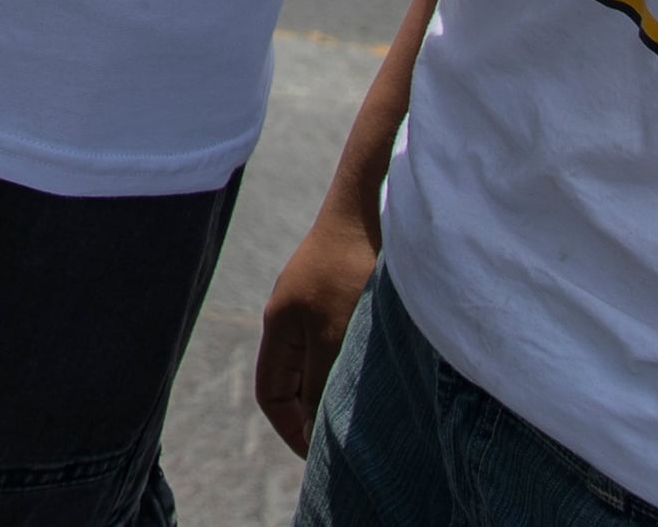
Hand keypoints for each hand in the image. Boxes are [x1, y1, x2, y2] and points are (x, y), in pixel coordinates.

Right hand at [253, 196, 381, 456]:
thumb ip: (320, 383)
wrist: (376, 204)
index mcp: (280, 326)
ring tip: (371, 410)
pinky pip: (345, 340)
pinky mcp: (349, 288)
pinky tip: (385, 369)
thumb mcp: (334, 335)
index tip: (320, 455)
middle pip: (296, 380)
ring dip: (340, 388)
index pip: (272, 394)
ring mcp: (321, 300)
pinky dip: (357, 364)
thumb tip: (315, 429)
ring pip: (324, 361)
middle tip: (349, 441)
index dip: (291, 430)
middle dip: (316, 413)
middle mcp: (295, 314)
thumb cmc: (352, 269)